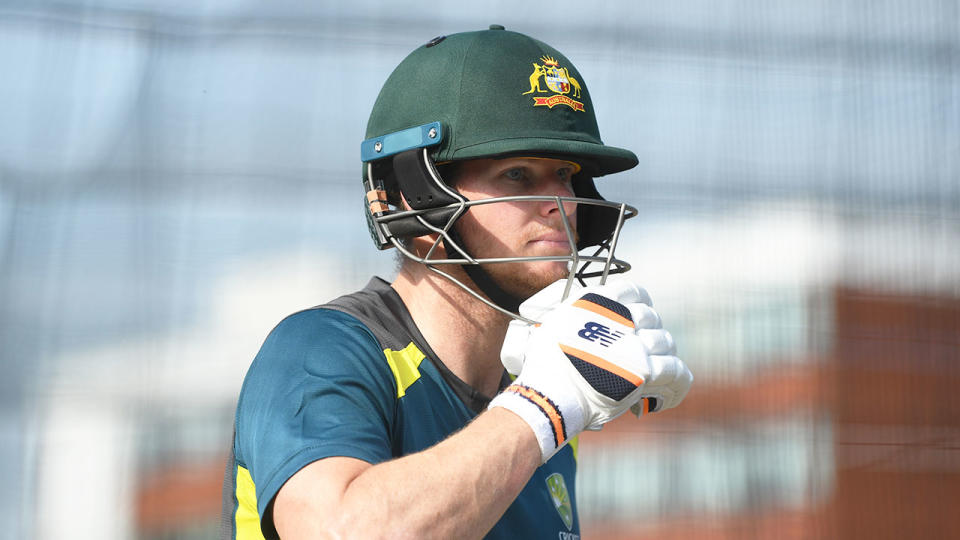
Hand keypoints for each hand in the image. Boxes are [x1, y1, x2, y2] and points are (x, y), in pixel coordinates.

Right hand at [490, 279, 692, 461]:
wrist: (550, 392)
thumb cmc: (545, 366)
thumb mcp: (554, 325)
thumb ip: (575, 318)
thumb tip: (586, 326)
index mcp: (598, 303)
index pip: (633, 291)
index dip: (640, 303)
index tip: (639, 317)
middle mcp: (620, 318)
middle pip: (651, 318)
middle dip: (649, 334)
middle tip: (642, 353)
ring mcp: (634, 343)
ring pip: (666, 343)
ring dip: (662, 357)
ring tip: (655, 374)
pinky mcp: (645, 370)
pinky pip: (676, 371)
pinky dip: (676, 384)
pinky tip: (670, 394)